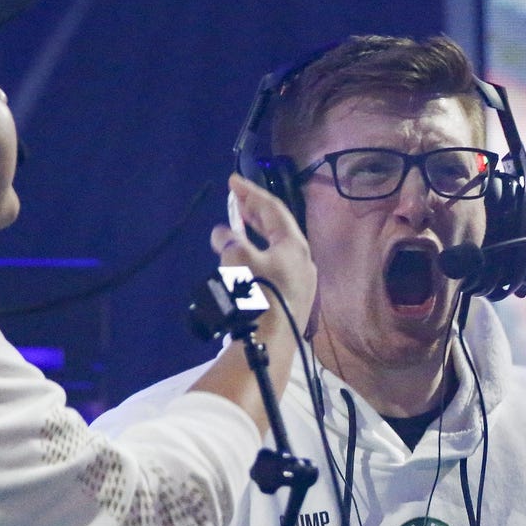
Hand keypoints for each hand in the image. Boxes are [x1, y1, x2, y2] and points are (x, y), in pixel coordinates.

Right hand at [210, 174, 315, 331]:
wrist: (270, 344)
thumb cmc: (257, 296)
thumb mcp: (237, 261)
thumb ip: (229, 241)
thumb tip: (222, 234)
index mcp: (294, 245)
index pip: (272, 209)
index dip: (250, 192)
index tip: (232, 182)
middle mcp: (303, 260)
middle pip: (277, 228)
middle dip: (254, 212)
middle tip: (236, 199)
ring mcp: (301, 281)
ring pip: (276, 248)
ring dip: (255, 235)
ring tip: (237, 227)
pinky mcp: (293, 299)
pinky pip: (275, 266)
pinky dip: (258, 255)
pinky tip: (246, 261)